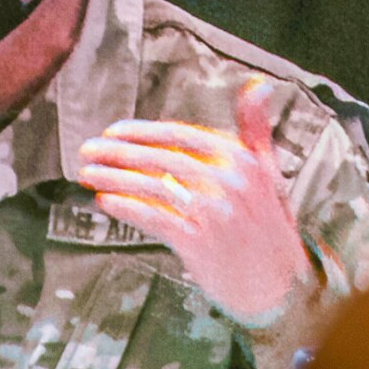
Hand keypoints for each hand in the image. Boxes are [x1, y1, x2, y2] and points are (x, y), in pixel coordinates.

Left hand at [77, 81, 314, 322]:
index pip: (182, 136)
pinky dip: (127, 208)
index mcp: (242, 159)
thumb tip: (257, 85)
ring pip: (152, 187)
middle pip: (161, 159)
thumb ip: (256, 128)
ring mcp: (213, 212)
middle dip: (118, 153)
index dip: (143, 132)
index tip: (114, 131)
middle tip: (89, 150)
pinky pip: (154, 218)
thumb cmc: (270, 227)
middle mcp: (228, 181)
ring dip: (113, 178)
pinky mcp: (199, 242)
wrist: (281, 284)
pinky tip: (106, 201)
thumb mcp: (269, 171)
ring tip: (87, 174)